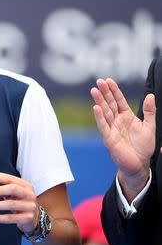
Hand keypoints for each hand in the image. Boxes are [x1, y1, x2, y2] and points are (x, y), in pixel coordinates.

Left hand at [0, 172, 38, 234]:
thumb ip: (4, 189)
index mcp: (25, 185)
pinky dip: (0, 218)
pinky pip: (12, 218)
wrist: (36, 218)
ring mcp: (30, 206)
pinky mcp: (28, 218)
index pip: (10, 179)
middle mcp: (29, 194)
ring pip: (11, 204)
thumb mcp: (15, 194)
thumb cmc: (21, 202)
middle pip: (13, 189)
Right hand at [91, 78, 155, 196]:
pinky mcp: (109, 138)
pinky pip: (103, 126)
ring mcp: (112, 128)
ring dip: (99, 101)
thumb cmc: (143, 147)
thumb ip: (149, 111)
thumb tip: (150, 96)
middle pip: (109, 104)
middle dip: (104, 92)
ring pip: (105, 112)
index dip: (114, 90)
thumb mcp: (150, 126)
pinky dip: (99, 117)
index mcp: (126, 116)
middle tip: (99, 81)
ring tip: (94, 90)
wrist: (140, 164)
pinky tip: (96, 108)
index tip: (109, 80)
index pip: (119, 100)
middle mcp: (117, 121)